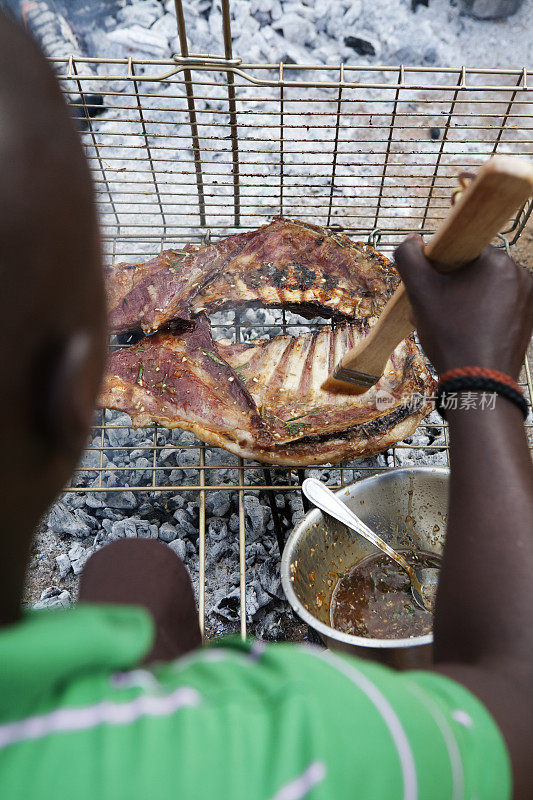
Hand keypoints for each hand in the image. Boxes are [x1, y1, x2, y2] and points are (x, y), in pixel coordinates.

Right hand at [394, 234, 532, 379]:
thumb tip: (412, 241)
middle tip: (431, 312)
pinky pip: (497, 310)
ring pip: (484, 292)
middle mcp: (521, 275)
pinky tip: (462, 335)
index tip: (428, 288)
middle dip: (449, 289)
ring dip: (461, 304)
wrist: (479, 383)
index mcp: (498, 261)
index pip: (461, 250)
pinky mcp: (527, 321)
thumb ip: (409, 258)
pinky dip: (478, 318)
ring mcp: (528, 300)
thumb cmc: (451, 335)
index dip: (439, 268)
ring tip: (444, 327)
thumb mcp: (420, 293)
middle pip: (473, 272)